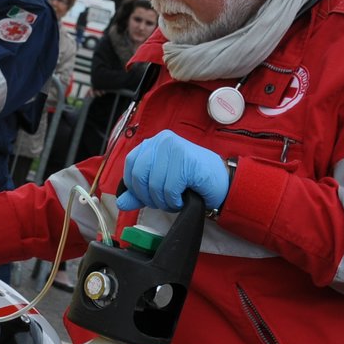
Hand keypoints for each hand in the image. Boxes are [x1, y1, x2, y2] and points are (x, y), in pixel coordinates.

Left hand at [116, 130, 230, 213]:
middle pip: (139, 175)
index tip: (147, 196)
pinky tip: (183, 198)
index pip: (130, 164)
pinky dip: (175, 200)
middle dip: (148, 196)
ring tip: (175, 199)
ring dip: (164, 201)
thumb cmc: (192, 181)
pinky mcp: (185, 161)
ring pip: (154, 184)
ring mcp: (174, 148)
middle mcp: (162, 141)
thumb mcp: (160, 184)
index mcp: (153, 143)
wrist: (222, 182)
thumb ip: (139, 192)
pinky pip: (169, 189)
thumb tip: (121, 202)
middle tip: (163, 200)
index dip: (135, 186)